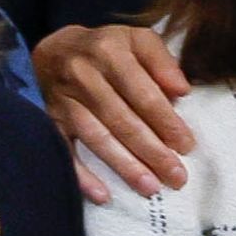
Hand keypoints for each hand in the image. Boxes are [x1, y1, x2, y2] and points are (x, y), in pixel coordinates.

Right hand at [35, 21, 197, 201]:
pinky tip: (103, 195)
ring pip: (96, 137)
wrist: (56, 50)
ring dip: (124, 166)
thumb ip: (162, 61)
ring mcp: (62, 99)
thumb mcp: (137, 39)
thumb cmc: (107, 48)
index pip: (142, 93)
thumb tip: (182, 90)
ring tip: (150, 188)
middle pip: (121, 119)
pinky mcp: (49, 119)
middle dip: (152, 151)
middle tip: (176, 177)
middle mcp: (83, 74)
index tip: (186, 146)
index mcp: (109, 51)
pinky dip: (82, 175)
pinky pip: (64, 150)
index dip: (166, 122)